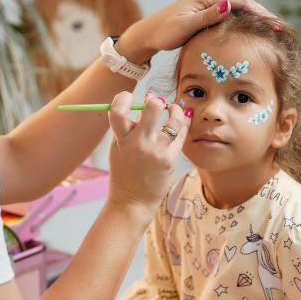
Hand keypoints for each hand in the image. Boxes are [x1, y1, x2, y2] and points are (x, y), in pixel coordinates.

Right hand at [106, 91, 190, 212]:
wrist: (133, 201)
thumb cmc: (125, 173)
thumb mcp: (118, 149)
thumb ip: (127, 127)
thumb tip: (144, 101)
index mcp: (121, 140)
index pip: (118, 110)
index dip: (123, 98)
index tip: (129, 98)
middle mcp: (139, 143)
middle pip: (152, 108)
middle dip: (156, 101)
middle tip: (158, 103)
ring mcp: (156, 151)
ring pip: (174, 119)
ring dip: (175, 110)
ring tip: (173, 110)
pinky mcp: (170, 159)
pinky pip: (181, 135)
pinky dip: (182, 126)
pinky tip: (181, 124)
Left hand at [116, 0, 281, 61]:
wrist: (148, 34)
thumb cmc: (164, 32)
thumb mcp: (186, 25)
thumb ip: (208, 16)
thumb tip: (229, 5)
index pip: (241, 1)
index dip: (260, 12)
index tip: (275, 24)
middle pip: (244, 3)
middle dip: (263, 15)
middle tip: (281, 28)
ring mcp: (208, 3)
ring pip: (238, 9)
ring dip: (255, 18)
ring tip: (273, 30)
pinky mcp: (206, 13)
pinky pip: (230, 15)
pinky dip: (244, 22)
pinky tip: (253, 31)